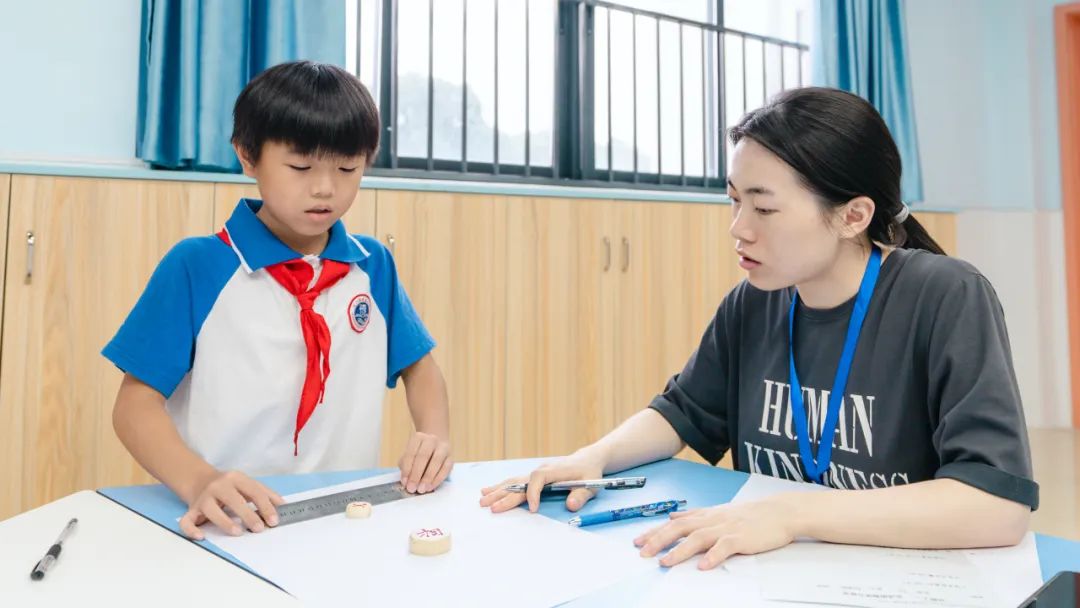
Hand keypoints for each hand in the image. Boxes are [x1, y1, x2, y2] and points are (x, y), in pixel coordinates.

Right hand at [179, 470, 284, 540]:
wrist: (199, 480)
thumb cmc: (229, 487)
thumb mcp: (247, 484)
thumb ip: (264, 494)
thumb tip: (283, 506)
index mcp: (236, 478)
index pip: (254, 491)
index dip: (265, 506)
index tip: (274, 521)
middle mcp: (218, 486)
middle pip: (234, 499)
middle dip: (248, 514)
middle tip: (259, 528)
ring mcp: (203, 498)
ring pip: (211, 510)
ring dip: (225, 522)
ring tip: (238, 532)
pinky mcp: (191, 510)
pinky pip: (186, 521)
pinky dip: (191, 530)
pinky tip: (201, 536)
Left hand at [398, 432, 452, 493]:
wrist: (435, 445)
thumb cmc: (418, 453)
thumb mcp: (409, 456)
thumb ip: (406, 466)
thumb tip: (406, 481)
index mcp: (418, 437)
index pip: (411, 453)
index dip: (407, 469)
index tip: (404, 482)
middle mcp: (431, 440)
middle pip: (423, 456)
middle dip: (416, 474)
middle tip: (412, 488)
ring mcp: (443, 447)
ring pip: (436, 461)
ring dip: (428, 477)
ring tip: (422, 489)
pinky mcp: (451, 457)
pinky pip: (446, 468)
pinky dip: (438, 479)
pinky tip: (431, 487)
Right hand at [479, 450, 605, 513]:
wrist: (586, 460)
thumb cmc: (588, 473)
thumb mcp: (591, 485)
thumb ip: (581, 496)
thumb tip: (570, 505)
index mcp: (554, 470)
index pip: (538, 479)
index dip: (533, 493)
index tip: (532, 508)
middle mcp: (541, 470)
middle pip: (519, 482)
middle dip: (504, 495)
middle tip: (489, 507)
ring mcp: (536, 472)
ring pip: (513, 481)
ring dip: (498, 490)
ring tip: (482, 499)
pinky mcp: (533, 477)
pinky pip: (515, 482)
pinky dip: (501, 486)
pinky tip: (488, 490)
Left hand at [633, 496, 798, 569]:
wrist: (779, 512)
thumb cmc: (749, 515)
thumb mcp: (718, 511)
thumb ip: (695, 516)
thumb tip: (673, 516)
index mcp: (705, 515)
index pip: (673, 523)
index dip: (654, 532)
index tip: (637, 541)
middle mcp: (711, 520)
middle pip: (679, 529)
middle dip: (659, 540)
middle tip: (642, 553)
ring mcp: (726, 528)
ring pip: (698, 538)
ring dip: (680, 551)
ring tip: (665, 562)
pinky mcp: (741, 538)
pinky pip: (724, 547)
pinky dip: (713, 557)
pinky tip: (703, 566)